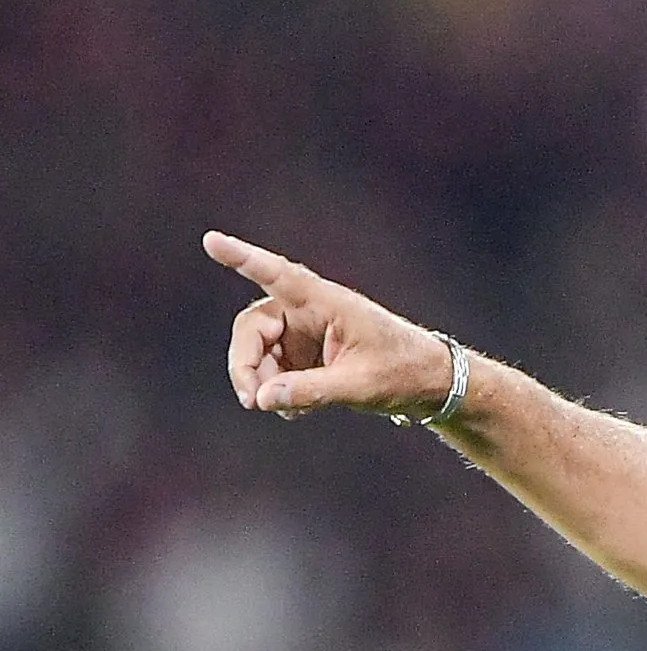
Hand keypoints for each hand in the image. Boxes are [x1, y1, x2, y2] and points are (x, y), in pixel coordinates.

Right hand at [208, 231, 453, 419]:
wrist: (430, 383)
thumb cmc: (404, 372)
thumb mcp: (360, 385)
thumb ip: (312, 391)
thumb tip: (263, 398)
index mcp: (329, 303)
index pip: (279, 276)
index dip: (243, 258)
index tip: (211, 240)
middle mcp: (312, 311)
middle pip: (254, 326)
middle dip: (246, 363)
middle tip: (253, 401)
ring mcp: (306, 331)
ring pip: (259, 350)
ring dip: (263, 381)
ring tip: (286, 409)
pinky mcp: (306, 352)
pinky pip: (274, 367)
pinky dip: (278, 389)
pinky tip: (299, 410)